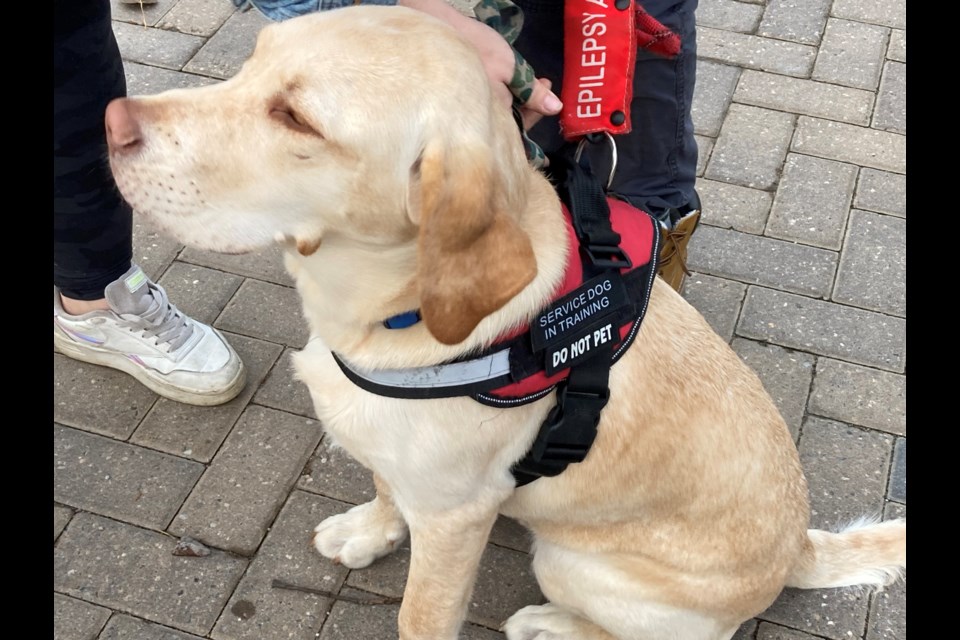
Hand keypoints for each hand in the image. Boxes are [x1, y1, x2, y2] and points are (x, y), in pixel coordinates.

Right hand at [398, 0, 561, 119]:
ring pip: (497, 113)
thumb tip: (556, 109)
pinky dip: (499, 93)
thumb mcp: (510, 67)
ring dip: (516, 97)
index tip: (548, 98)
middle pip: (508, 124)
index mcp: (492, 121)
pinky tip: (505, 80)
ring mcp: (468, 111)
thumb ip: (533, 92)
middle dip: (529, 105)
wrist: (435, 28)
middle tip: (542, 83)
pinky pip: (485, 104)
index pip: (520, 133)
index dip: (537, 116)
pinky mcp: (461, 98)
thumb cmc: (474, 49)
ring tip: (527, 79)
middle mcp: (478, 122)